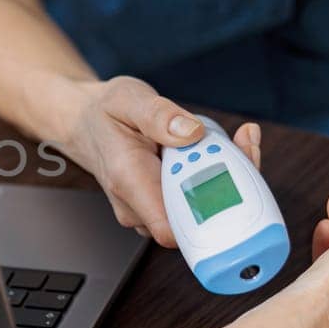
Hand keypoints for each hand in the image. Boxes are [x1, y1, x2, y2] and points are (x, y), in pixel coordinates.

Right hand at [55, 77, 261, 246]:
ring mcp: (149, 210)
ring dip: (225, 182)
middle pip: (195, 221)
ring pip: (199, 214)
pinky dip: (215, 181)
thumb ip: (159, 115)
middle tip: (242, 143)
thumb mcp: (128, 98)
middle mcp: (137, 205)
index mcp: (128, 181)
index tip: (231, 179)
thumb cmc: (105, 113)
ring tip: (231, 141)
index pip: (170, 230)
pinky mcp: (161, 206)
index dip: (207, 216)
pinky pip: (196, 205)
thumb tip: (191, 132)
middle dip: (229, 186)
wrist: (86, 125)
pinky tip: (219, 152)